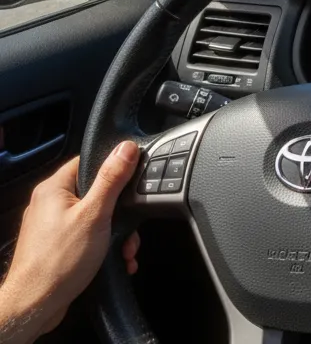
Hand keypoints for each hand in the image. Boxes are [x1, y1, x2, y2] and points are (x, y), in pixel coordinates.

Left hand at [0, 142, 140, 343]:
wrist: (33, 307)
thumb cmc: (59, 261)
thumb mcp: (95, 214)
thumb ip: (112, 179)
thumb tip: (126, 148)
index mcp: (53, 188)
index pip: (89, 162)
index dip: (114, 168)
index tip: (132, 179)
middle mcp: (50, 203)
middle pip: (96, 192)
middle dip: (120, 212)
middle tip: (129, 227)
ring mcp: (52, 226)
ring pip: (95, 217)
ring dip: (116, 233)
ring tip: (125, 250)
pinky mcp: (57, 245)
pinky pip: (87, 235)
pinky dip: (104, 245)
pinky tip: (116, 259)